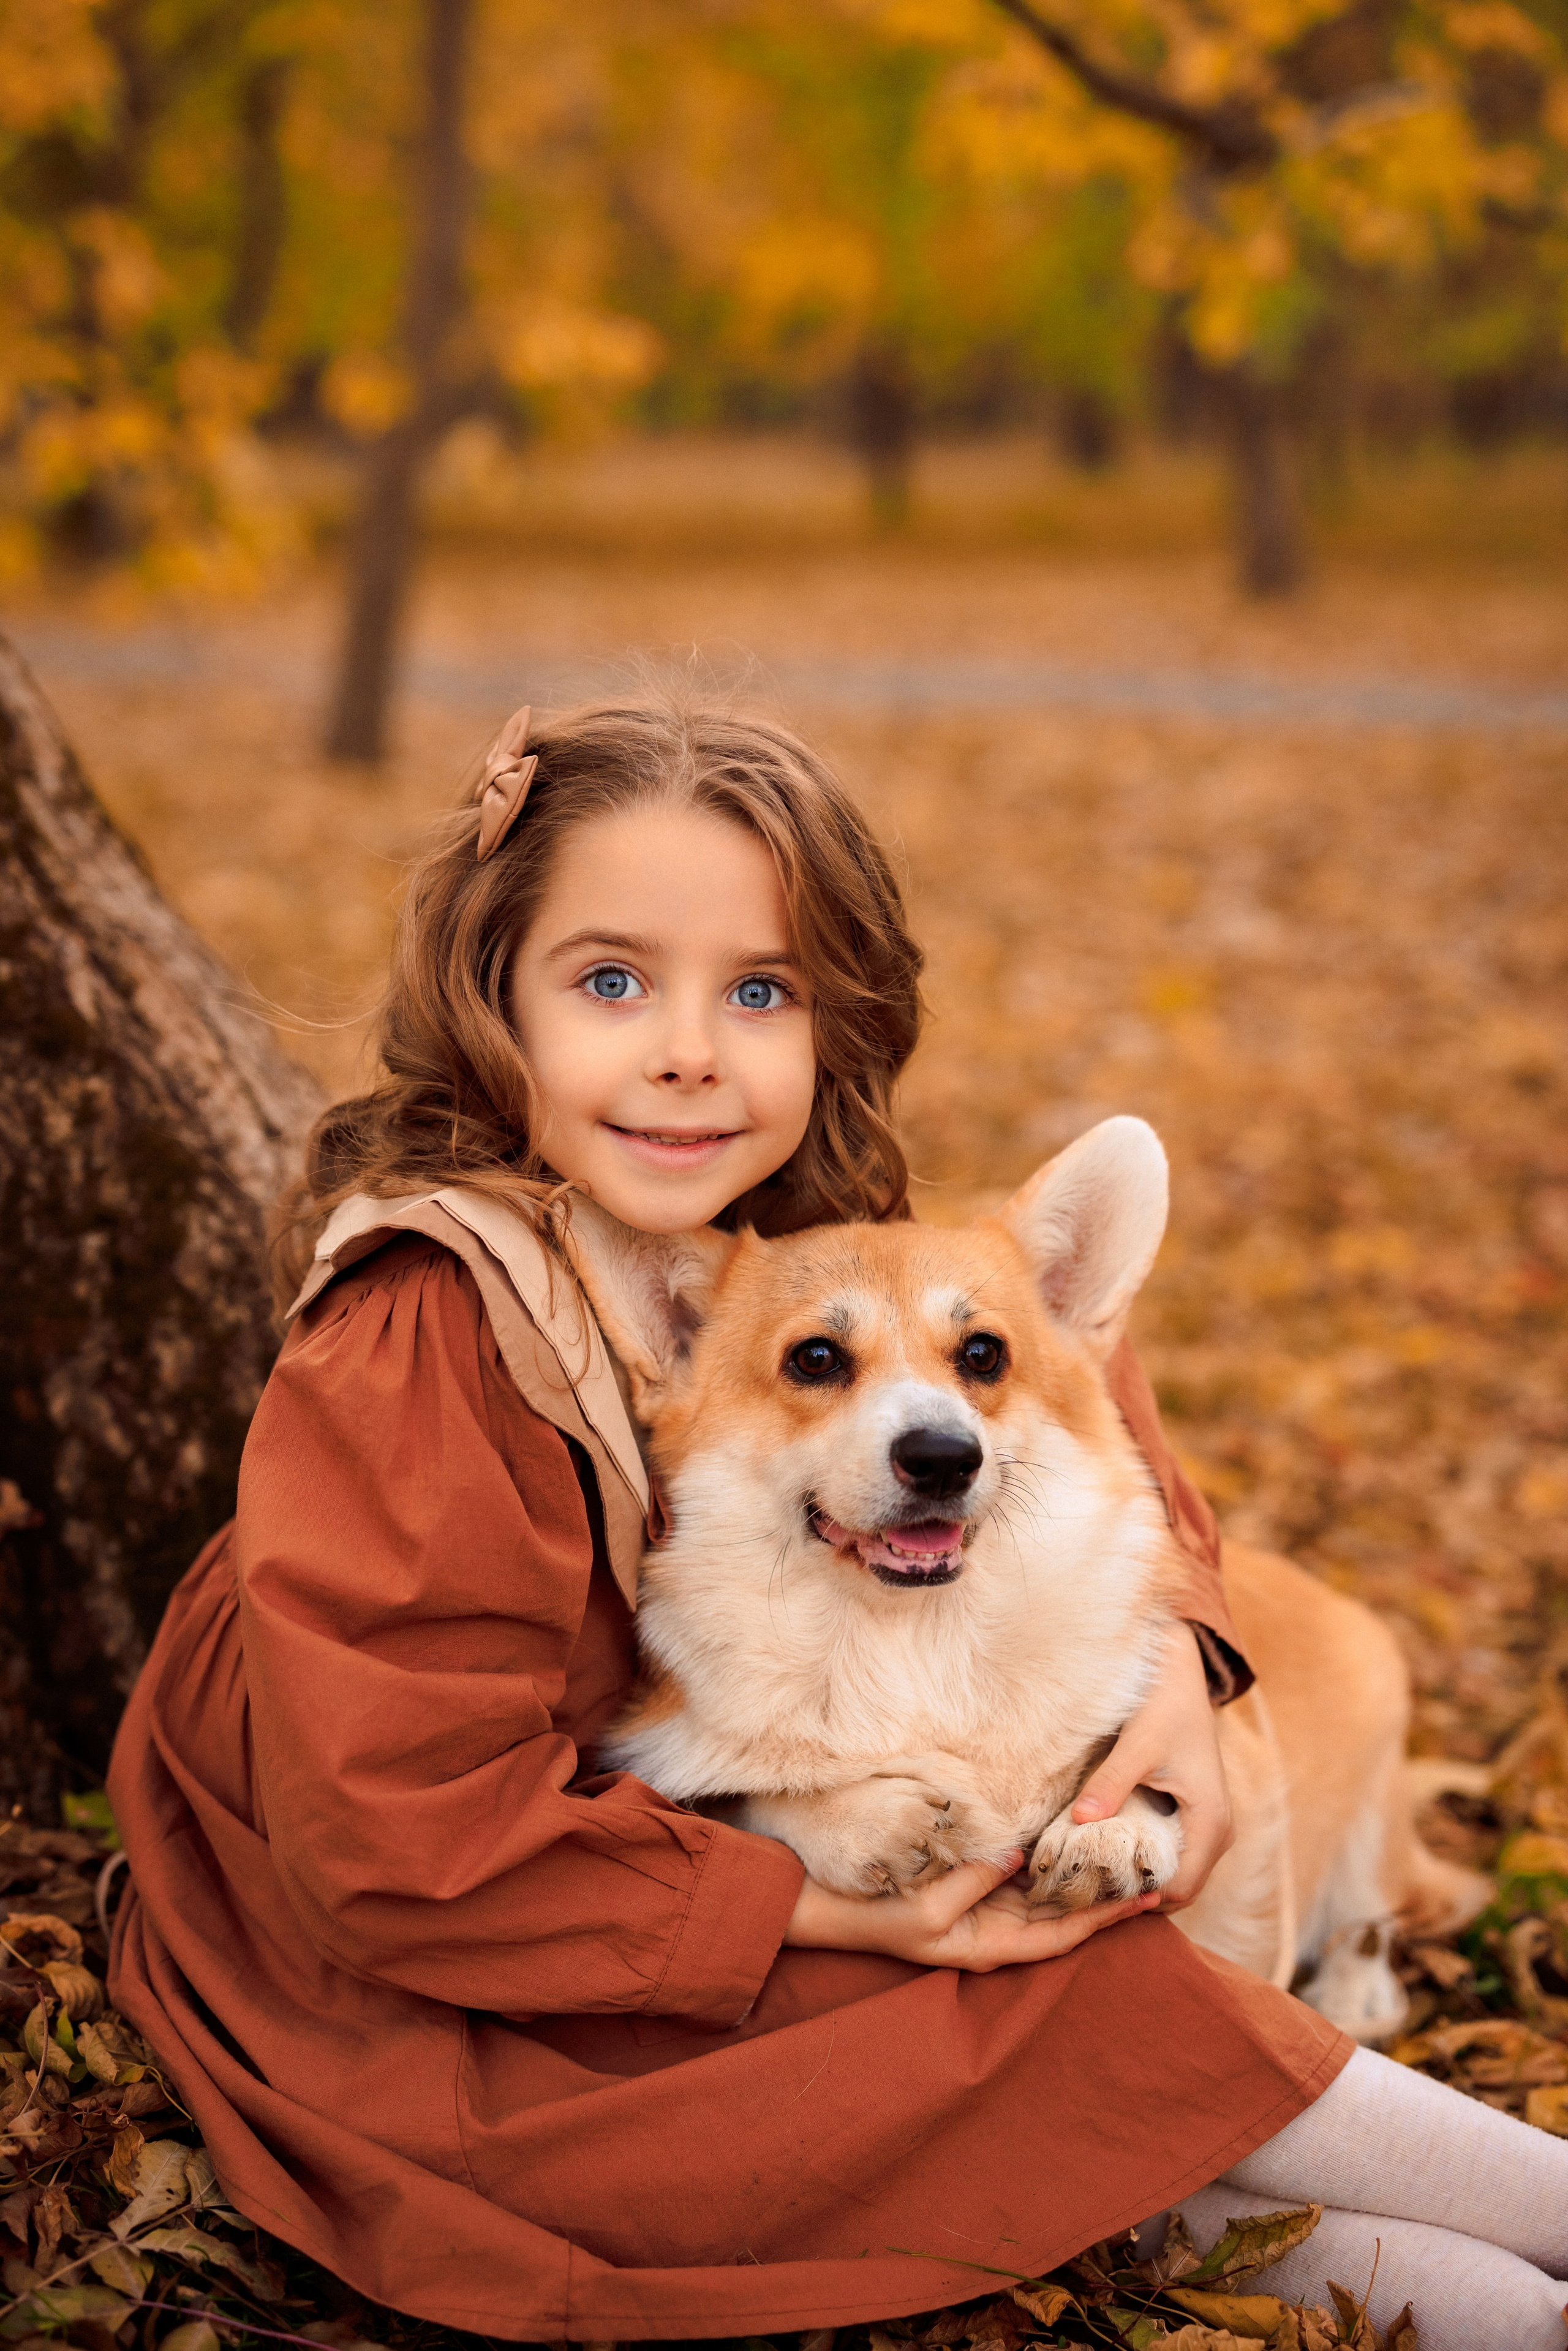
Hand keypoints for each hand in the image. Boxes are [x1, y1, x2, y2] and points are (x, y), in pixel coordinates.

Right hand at [783, 1848, 1158, 1971]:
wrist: (831, 1911)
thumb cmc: (879, 1918)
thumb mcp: (929, 1909)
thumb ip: (975, 1880)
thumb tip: (1018, 1854)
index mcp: (990, 1947)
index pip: (1062, 1936)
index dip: (1103, 1919)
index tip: (1143, 1900)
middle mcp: (993, 1931)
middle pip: (1061, 1918)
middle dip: (1101, 1897)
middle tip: (1145, 1871)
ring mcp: (980, 1910)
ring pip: (1042, 1897)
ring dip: (1076, 1878)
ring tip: (1115, 1854)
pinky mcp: (966, 1888)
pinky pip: (1015, 1878)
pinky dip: (1042, 1862)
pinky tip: (1062, 1841)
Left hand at [1070, 1624, 1232, 1910]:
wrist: (1179, 1676)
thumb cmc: (1164, 1706)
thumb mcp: (1137, 1745)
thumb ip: (1111, 1783)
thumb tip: (1079, 1820)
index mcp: (1211, 1821)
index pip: (1180, 1888)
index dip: (1140, 1897)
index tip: (1095, 1892)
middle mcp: (1219, 1831)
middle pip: (1181, 1889)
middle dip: (1139, 1894)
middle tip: (1089, 1890)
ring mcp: (1210, 1825)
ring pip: (1178, 1873)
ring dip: (1143, 1878)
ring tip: (1094, 1872)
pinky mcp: (1196, 1815)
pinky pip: (1175, 1854)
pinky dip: (1147, 1859)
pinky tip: (1109, 1849)